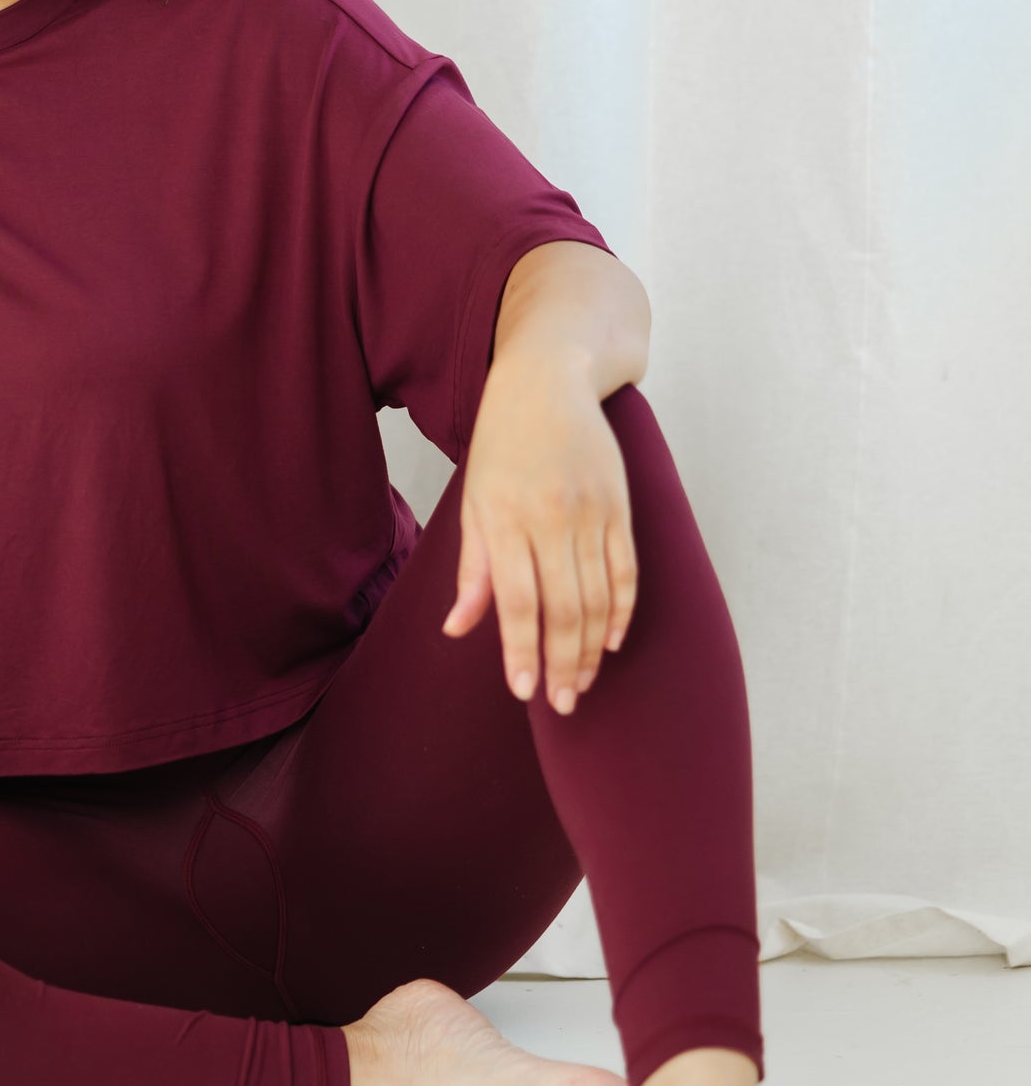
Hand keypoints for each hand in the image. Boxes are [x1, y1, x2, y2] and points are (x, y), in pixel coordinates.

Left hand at [440, 352, 637, 713]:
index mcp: (506, 518)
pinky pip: (626, 571)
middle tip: (562, 704)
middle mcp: (552, 518)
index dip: (523, 652)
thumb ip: (473, 569)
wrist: (548, 382)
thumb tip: (459, 629)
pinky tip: (612, 641)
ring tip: (582, 682)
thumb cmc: (501, 445)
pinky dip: (622, 611)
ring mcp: (592, 512)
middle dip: (563, 664)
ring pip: (599, 598)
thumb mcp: (474, 502)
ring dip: (592, 648)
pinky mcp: (620, 506)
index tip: (525, 692)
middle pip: (565, 609)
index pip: (519, 602)